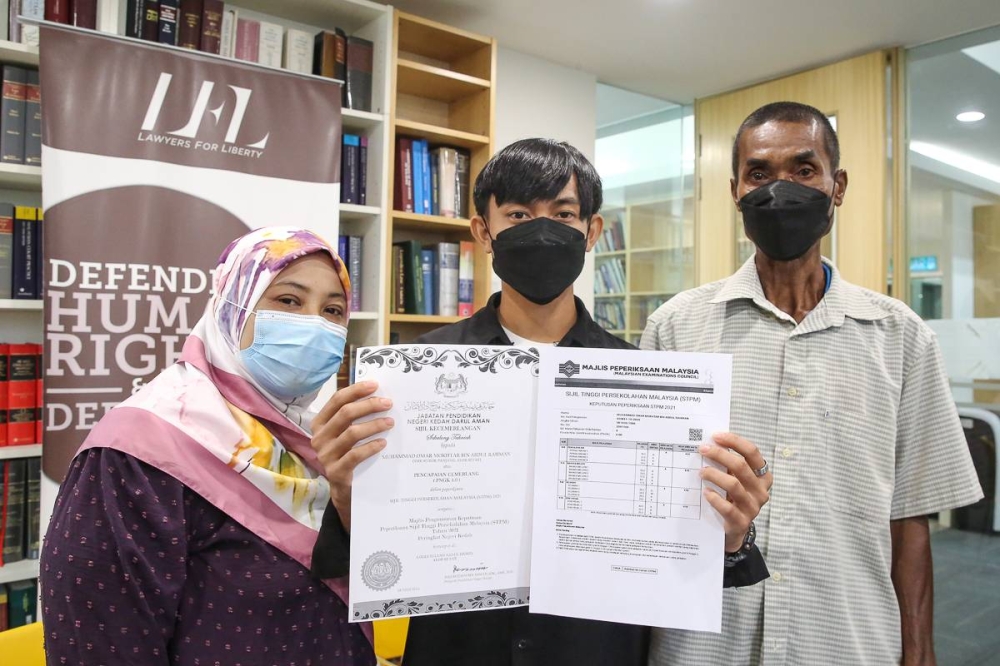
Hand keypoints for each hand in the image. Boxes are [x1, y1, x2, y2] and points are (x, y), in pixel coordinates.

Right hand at [311, 381, 393, 532]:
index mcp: (320, 423)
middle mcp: (319, 437)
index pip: (336, 400)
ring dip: (374, 425)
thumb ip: (355, 416)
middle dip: (369, 405)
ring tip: (390, 422)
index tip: (375, 385)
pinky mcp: (335, 471)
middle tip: (388, 403)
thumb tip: (378, 395)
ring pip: (351, 433)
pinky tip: (383, 442)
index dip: (356, 391)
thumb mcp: (346, 433)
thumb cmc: (348, 453)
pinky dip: (371, 447)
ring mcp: (325, 455)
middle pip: (345, 414)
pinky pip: (355, 455)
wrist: (343, 488)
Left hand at [699, 432, 772, 552]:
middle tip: (703, 450)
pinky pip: (727, 508)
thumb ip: (728, 465)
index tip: (716, 436)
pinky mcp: (741, 522)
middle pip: (741, 466)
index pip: (752, 452)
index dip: (735, 441)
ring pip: (734, 485)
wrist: (735, 530)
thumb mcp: (735, 479)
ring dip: (714, 475)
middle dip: (720, 455)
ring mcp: (753, 507)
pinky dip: (715, 498)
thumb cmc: (733, 498)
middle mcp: (761, 490)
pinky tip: (705, 492)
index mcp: (763, 476)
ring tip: (701, 471)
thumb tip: (709, 443)